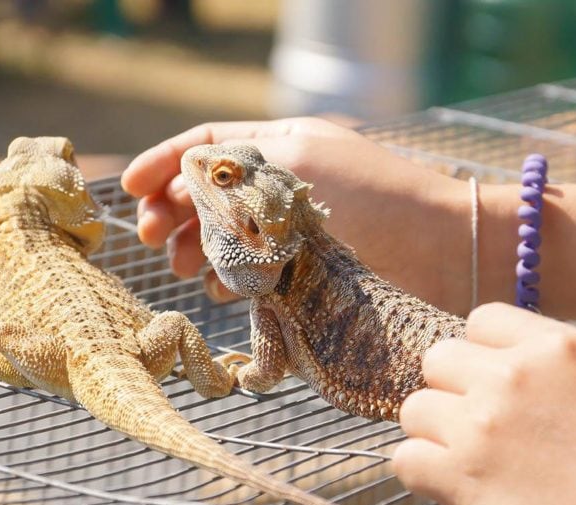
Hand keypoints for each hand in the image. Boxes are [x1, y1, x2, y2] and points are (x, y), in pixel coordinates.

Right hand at [122, 117, 470, 309]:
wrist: (447, 250)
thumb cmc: (377, 199)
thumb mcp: (295, 168)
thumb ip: (233, 175)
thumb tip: (181, 190)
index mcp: (282, 145)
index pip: (207, 145)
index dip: (163, 163)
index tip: (128, 188)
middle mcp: (283, 183)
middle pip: (210, 191)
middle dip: (175, 210)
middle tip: (154, 239)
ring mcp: (294, 227)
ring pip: (226, 232)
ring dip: (198, 246)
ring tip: (185, 266)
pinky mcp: (306, 269)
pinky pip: (253, 267)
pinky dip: (231, 274)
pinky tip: (222, 287)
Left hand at [394, 302, 575, 504]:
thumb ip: (546, 361)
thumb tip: (496, 355)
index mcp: (556, 348)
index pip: (481, 321)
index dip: (482, 352)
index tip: (495, 380)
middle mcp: (512, 376)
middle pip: (437, 359)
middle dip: (452, 388)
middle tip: (478, 420)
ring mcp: (481, 425)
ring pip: (414, 409)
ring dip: (434, 432)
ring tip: (467, 455)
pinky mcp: (461, 475)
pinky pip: (406, 459)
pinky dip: (423, 473)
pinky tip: (451, 483)